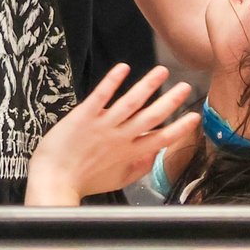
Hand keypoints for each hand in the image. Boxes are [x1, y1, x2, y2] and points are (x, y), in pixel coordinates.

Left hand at [27, 65, 198, 202]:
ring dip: (148, 85)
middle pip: (151, 117)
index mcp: (130, 153)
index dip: (180, 128)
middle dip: (171, 101)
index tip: (194, 117)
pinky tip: (123, 68)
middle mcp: (121, 138)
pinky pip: (101, 96)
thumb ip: (139, 168)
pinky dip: (113, 81)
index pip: (161, 139)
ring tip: (161, 71)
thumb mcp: (117, 180)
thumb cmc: (83, 181)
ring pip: (131, 102)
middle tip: (185, 87)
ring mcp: (103, 125)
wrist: (55, 179)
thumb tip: (155, 157)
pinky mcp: (84, 116)